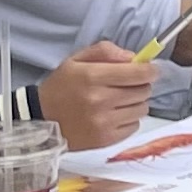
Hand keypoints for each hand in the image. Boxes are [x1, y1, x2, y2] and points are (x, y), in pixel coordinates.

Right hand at [42, 42, 157, 152]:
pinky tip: (115, 115)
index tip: (150, 69)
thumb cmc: (61, 87)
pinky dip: (129, 119)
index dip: (150, 70)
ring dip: (137, 103)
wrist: (41, 119)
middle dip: (142, 85)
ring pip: (142, 109)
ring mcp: (104, 123)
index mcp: (93, 77)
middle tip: (130, 85)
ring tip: (121, 101)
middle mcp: (101, 101)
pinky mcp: (105, 139)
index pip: (138, 73)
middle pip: (143, 91)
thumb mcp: (77, 60)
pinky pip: (134, 126)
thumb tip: (134, 58)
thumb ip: (106, 52)